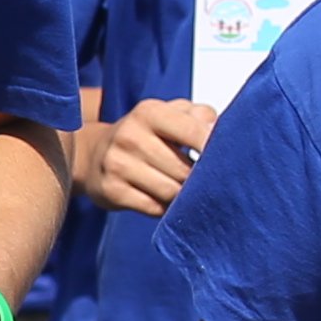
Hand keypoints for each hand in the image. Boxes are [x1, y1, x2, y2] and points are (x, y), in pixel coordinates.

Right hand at [80, 97, 212, 216]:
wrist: (93, 155)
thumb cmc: (144, 134)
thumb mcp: (169, 114)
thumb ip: (199, 116)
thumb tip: (218, 131)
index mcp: (149, 112)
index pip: (194, 132)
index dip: (214, 149)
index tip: (226, 158)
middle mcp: (130, 136)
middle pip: (184, 170)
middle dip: (198, 179)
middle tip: (204, 180)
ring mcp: (117, 164)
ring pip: (170, 192)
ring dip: (183, 196)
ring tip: (184, 190)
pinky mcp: (111, 191)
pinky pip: (154, 208)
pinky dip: (165, 208)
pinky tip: (164, 200)